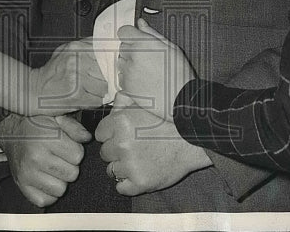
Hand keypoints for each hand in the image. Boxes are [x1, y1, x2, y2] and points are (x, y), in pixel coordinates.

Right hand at [0, 113, 90, 207]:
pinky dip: (48, 193)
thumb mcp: (56, 119)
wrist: (11, 133)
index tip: (66, 147)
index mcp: (46, 138)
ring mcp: (27, 174)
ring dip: (60, 180)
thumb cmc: (37, 126)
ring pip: (61, 189)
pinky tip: (45, 179)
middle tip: (59, 157)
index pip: (78, 156)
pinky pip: (45, 201)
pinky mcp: (22, 186)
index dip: (75, 151)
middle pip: (72, 174)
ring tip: (52, 168)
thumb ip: (74, 127)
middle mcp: (35, 158)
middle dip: (69, 166)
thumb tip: (87, 138)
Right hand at [28, 38, 106, 115]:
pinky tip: (84, 99)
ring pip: (104, 86)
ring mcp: (77, 78)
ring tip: (89, 91)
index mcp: (76, 47)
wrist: (33, 90)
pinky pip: (97, 100)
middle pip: (107, 70)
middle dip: (105, 78)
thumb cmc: (52, 73)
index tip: (110, 68)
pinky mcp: (76, 95)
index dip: (110, 62)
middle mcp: (77, 60)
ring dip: (100, 92)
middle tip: (97, 82)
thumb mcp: (66, 52)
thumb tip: (109, 48)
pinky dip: (94, 102)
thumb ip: (86, 48)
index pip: (106, 52)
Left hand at [95, 92, 210, 195]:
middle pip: (104, 153)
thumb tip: (112, 103)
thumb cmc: (168, 122)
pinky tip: (138, 173)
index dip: (109, 135)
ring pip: (111, 171)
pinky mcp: (139, 183)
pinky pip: (120, 188)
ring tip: (138, 160)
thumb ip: (124, 101)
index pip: (99, 134)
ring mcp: (130, 165)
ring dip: (121, 167)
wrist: (191, 143)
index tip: (120, 136)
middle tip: (132, 148)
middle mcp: (122, 144)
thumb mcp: (145, 104)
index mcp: (120, 122)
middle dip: (115, 151)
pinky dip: (127, 183)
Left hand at [116, 19, 195, 121]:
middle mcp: (132, 57)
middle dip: (131, 49)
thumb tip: (141, 24)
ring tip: (146, 70)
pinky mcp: (127, 87)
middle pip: (122, 47)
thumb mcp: (171, 47)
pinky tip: (143, 79)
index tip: (135, 38)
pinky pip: (121, 77)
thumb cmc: (179, 74)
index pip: (123, 31)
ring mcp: (128, 73)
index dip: (130, 34)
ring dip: (129, 63)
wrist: (180, 98)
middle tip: (147, 57)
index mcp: (143, 44)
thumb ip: (152, 33)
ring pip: (121, 62)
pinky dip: (128, 77)